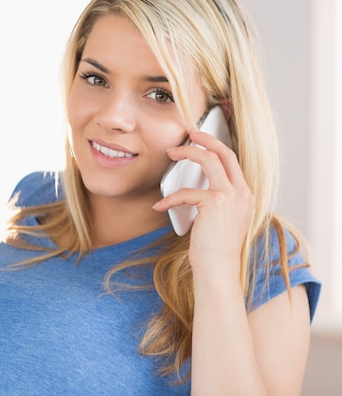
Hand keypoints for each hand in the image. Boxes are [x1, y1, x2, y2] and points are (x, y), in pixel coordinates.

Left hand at [154, 129, 253, 275]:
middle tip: (189, 133)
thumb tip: (193, 190)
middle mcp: (242, 193)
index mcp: (245, 196)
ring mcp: (231, 197)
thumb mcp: (218, 222)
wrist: (219, 271)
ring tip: (171, 153)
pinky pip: (187, 191)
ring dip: (187, 153)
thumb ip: (214, 203)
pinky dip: (170, 198)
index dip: (217, 147)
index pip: (233, 162)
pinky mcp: (215, 204)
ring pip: (209, 160)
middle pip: (225, 153)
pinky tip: (160, 206)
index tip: (201, 140)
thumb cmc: (214, 251)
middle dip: (206, 139)